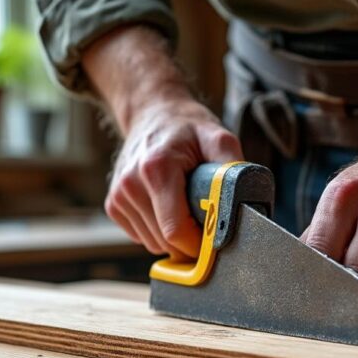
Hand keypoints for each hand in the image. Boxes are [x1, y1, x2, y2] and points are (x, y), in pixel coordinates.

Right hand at [82, 25, 241, 258]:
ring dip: (174, 237)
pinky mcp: (113, 205)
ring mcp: (118, 196)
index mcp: (157, 169)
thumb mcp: (218, 137)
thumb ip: (232, 169)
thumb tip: (244, 205)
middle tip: (205, 219)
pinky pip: (142, 237)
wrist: (152, 113)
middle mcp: (131, 184)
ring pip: (153, 244)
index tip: (216, 241)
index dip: (199, 245)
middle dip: (190, 241)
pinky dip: (158, 231)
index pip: (176, 231)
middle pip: (165, 242)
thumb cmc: (187, 127)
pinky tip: (166, 207)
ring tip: (184, 207)